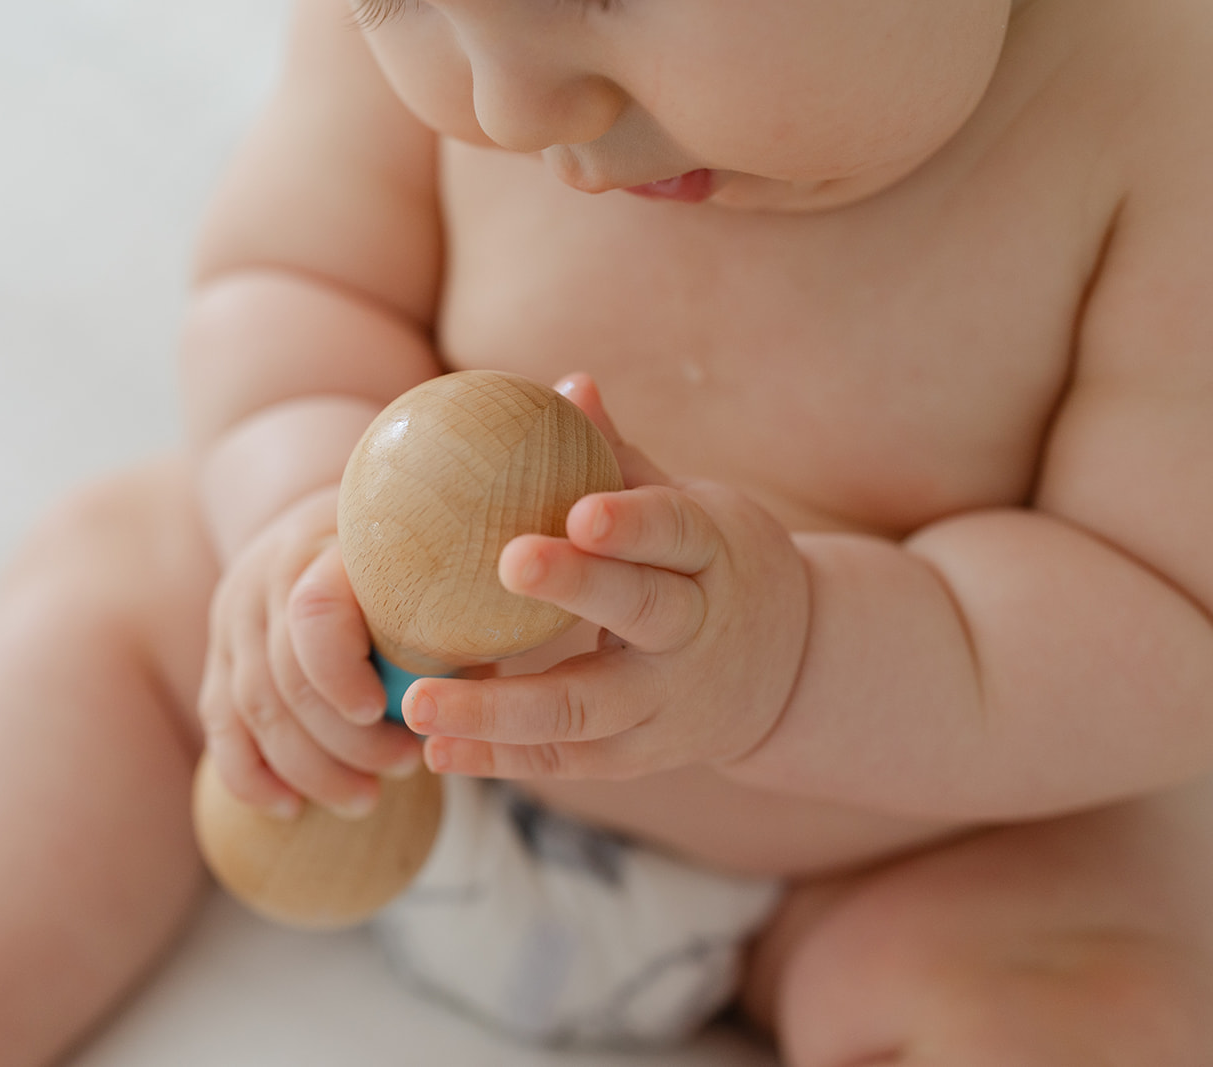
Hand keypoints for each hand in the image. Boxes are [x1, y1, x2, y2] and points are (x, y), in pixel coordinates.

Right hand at [198, 485, 424, 818]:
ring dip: (309, 768)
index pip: (313, 614)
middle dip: (345, 741)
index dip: (340, 673)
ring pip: (253, 710)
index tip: (384, 712)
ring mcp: (235, 621)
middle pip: (285, 678)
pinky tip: (288, 808)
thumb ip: (448, 622)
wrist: (315, 524)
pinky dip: (250, 775)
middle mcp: (266, 580)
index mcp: (325, 551)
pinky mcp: (220, 657)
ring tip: (365, 800)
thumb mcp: (427, 565)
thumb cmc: (398, 558)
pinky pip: (220, 724)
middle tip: (405, 767)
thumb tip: (479, 698)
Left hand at [402, 375, 810, 782]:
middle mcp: (696, 632)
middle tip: (508, 562)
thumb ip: (624, 460)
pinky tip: (438, 749)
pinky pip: (568, 761)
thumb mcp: (692, 508)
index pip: (677, 531)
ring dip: (499, 710)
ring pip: (588, 709)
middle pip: (640, 612)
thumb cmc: (715, 563)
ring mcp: (669, 702)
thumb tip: (568, 383)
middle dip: (578, 587)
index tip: (582, 511)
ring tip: (420, 701)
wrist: (792, 668)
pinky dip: (501, 759)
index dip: (633, 522)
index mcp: (712, 553)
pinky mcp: (642, 753)